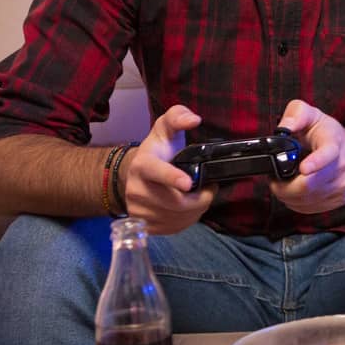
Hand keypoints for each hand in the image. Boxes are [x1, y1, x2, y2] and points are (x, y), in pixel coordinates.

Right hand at [118, 104, 214, 234]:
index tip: (189, 183)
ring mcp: (137, 209)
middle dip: (201, 197)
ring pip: (178, 217)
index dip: (172, 178)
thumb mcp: (167, 128)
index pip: (156, 172)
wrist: (137, 174)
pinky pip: (174, 228)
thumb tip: (194, 119)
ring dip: (196, 209)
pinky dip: (187, 219)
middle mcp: (135, 189)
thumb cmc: (158, 150)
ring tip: (199, 196)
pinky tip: (188, 208)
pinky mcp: (142, 224)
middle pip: (176, 201)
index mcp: (142, 164)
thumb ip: (179, 117)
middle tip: (209, 188)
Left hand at [269, 99, 344, 214]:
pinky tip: (294, 191)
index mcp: (334, 145)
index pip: (328, 154)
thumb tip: (284, 128)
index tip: (304, 168)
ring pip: (304, 200)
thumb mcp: (315, 116)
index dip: (316, 162)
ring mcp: (341, 188)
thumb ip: (297, 113)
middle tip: (274, 177)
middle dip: (283, 185)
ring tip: (284, 182)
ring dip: (286, 194)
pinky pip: (307, 208)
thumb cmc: (332, 137)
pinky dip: (294, 202)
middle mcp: (342, 169)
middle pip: (307, 186)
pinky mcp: (338, 202)